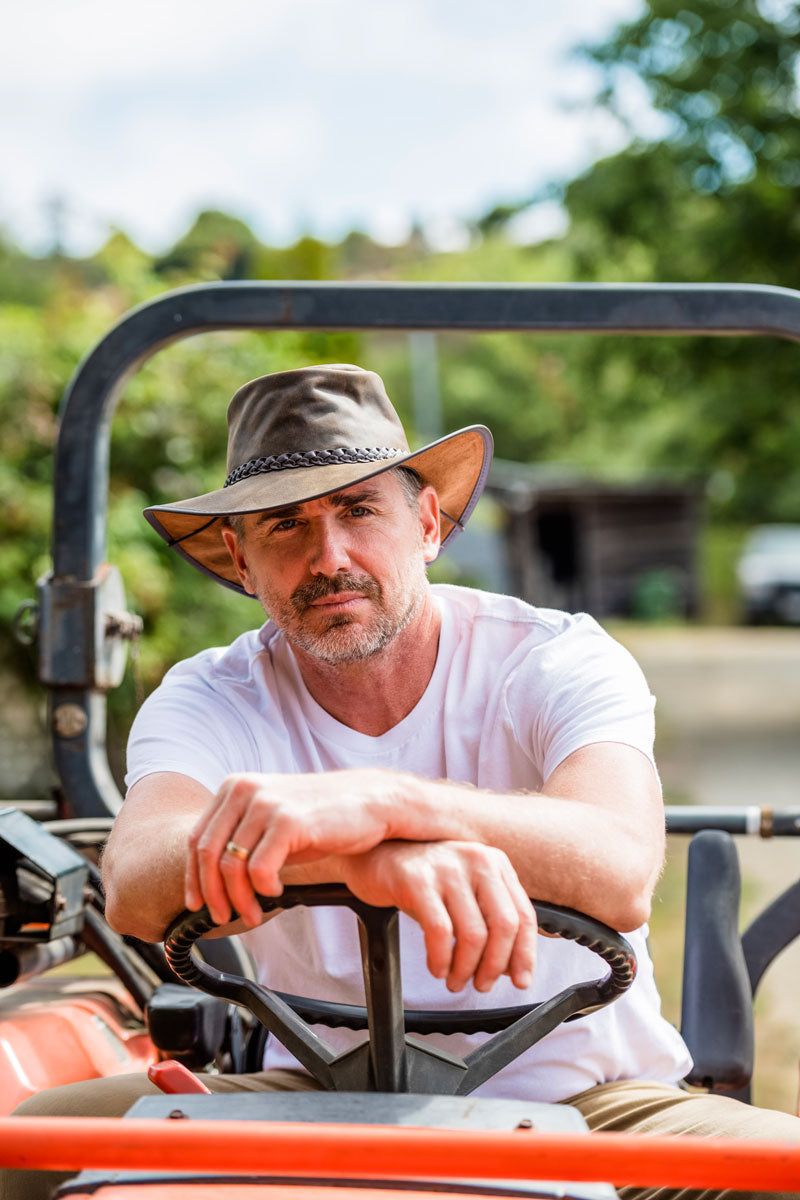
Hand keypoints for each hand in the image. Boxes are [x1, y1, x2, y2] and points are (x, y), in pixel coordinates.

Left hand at [185, 769, 395, 925]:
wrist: (372, 802)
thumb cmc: (323, 816)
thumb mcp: (274, 820)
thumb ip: (243, 838)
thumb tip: (212, 880)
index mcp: (235, 787)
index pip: (197, 838)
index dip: (193, 877)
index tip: (197, 904)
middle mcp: (245, 789)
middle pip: (208, 853)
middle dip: (212, 894)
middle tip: (223, 917)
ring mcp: (266, 802)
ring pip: (231, 865)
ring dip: (239, 899)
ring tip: (254, 914)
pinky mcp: (288, 820)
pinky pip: (260, 869)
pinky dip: (263, 890)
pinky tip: (276, 893)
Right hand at [340, 840, 536, 993]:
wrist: (375, 855)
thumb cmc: (424, 879)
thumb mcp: (465, 891)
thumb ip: (489, 918)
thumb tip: (511, 966)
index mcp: (494, 863)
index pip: (523, 915)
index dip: (524, 954)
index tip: (520, 980)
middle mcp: (476, 859)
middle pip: (504, 926)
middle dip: (494, 966)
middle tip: (481, 985)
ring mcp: (447, 867)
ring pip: (473, 934)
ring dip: (465, 969)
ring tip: (454, 980)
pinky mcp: (417, 879)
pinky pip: (440, 932)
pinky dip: (441, 959)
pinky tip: (437, 967)